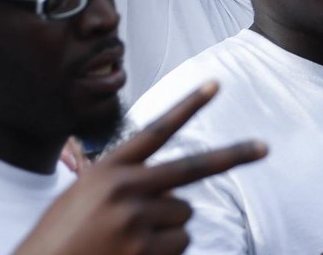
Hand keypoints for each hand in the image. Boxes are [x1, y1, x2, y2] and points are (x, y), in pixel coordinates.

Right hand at [14, 82, 266, 254]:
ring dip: (167, 230)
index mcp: (107, 170)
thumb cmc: (58, 242)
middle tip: (264, 147)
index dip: (188, 107)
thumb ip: (124, 188)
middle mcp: (126, 187)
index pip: (156, 131)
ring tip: (127, 244)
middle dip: (235, 156)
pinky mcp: (145, 247)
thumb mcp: (81, 201)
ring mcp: (137, 217)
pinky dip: (165, 253)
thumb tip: (177, 197)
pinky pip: (181, 244)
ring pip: (184, 215)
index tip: (216, 84)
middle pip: (195, 167)